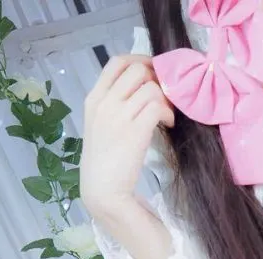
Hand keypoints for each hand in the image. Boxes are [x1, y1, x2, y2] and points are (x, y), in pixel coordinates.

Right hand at [80, 54, 175, 224]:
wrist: (103, 193)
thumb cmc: (105, 163)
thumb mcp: (102, 127)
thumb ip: (115, 105)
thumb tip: (144, 87)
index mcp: (93, 99)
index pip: (116, 62)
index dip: (140, 61)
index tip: (154, 73)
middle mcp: (103, 103)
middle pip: (137, 69)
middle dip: (157, 79)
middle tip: (165, 97)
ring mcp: (117, 116)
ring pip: (151, 87)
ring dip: (165, 99)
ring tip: (166, 116)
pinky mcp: (134, 131)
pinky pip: (157, 105)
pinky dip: (168, 113)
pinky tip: (168, 125)